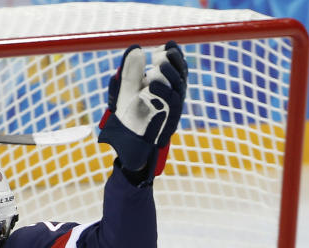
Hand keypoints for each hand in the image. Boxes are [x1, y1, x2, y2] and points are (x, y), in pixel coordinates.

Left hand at [97, 41, 187, 178]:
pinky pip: (171, 104)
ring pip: (178, 87)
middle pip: (181, 74)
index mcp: (167, 86)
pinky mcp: (170, 121)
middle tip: (161, 54)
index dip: (175, 54)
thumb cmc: (129, 116)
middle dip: (174, 62)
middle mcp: (173, 96)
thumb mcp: (127, 90)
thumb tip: (136, 49)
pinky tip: (151, 85)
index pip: (177, 66)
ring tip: (156, 66)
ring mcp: (173, 109)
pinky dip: (163, 92)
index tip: (168, 44)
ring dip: (169, 74)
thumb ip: (131, 72)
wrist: (128, 142)